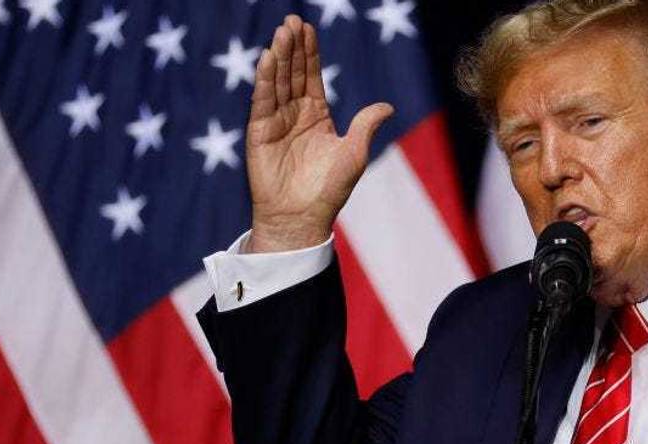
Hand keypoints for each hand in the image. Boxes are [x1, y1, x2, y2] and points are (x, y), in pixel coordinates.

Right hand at [245, 14, 393, 252]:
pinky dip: (264, 81)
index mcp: (316, 116)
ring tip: (281, 34)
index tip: (308, 28)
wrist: (303, 217)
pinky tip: (267, 61)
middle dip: (292, 48)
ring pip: (277, 83)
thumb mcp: (354, 153)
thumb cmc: (329, 189)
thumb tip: (388, 106)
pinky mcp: (260, 133)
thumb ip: (366, 125)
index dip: (309, 53)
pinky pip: (262, 102)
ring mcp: (275, 122)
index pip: (311, 76)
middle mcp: (294, 114)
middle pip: (292, 73)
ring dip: (278, 58)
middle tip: (291, 22)